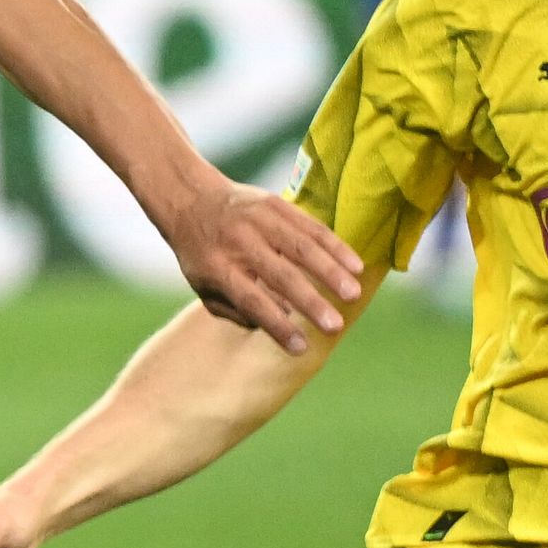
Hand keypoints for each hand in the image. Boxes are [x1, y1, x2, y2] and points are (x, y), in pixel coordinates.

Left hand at [164, 179, 363, 353]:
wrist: (191, 199)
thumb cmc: (203, 256)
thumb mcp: (206, 288)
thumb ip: (239, 311)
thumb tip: (282, 324)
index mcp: (218, 268)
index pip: (252, 301)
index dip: (277, 326)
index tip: (302, 348)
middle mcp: (239, 243)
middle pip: (280, 276)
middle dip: (310, 302)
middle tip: (335, 327)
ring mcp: (258, 220)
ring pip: (301, 247)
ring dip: (331, 272)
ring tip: (354, 295)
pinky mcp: (276, 204)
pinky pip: (311, 226)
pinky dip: (336, 246)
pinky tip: (356, 266)